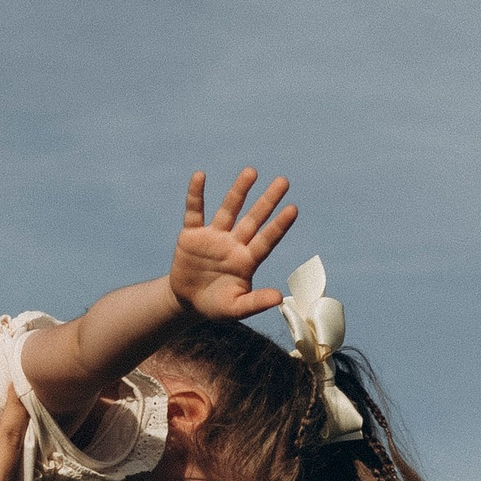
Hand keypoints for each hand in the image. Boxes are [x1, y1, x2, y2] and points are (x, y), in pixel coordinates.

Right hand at [169, 167, 298, 320]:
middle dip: (267, 201)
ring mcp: (213, 237)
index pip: (266, 240)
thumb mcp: (235, 309)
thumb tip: (279, 298)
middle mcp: (233, 244)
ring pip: (229, 209)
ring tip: (252, 172)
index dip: (279, 225)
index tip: (293, 209)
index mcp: (247, 260)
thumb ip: (255, 303)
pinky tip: (200, 176)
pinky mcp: (192, 234)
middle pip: (253, 218)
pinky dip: (196, 194)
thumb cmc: (216, 306)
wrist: (187, 301)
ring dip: (239, 191)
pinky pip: (194, 211)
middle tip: (283, 181)